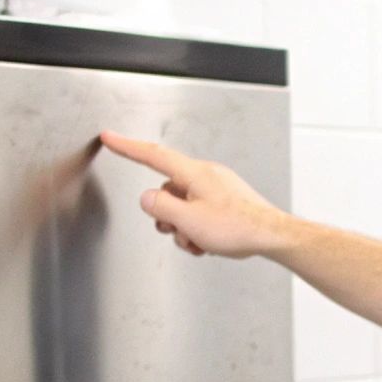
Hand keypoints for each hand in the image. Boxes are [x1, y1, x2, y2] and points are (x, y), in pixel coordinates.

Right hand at [97, 130, 293, 257]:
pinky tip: (209, 243)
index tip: (110, 138)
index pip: (153, 155)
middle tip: (180, 231)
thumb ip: (161, 207)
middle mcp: (205, 176)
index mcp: (194, 173)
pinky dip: (198, 231)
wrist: (272, 236)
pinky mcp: (224, 202)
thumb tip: (147, 198)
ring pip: (182, 206)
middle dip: (167, 216)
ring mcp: (216, 188)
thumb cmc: (238, 227)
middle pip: (167, 191)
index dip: (127, 147)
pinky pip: (198, 213)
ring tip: (200, 241)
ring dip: (184, 228)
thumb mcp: (189, 221)